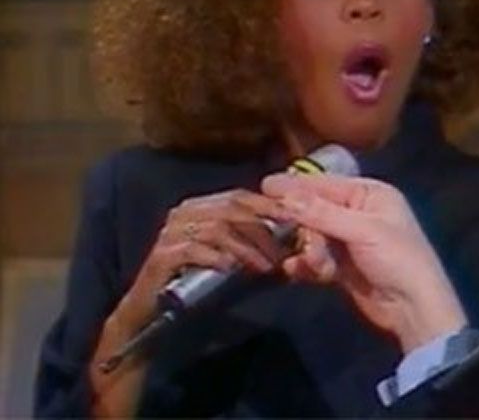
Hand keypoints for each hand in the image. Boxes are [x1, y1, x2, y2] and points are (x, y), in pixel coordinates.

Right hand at [112, 189, 287, 330]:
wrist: (151, 315)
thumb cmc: (195, 286)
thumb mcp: (232, 262)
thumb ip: (256, 250)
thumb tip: (292, 246)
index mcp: (200, 208)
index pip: (240, 196)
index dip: (269, 206)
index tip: (294, 221)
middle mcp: (184, 213)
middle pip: (232, 209)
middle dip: (262, 231)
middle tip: (281, 254)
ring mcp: (170, 233)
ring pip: (217, 228)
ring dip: (246, 248)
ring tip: (264, 267)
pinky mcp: (161, 256)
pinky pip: (194, 249)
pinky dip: (218, 257)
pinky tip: (232, 269)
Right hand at [262, 173, 465, 351]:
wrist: (413, 309)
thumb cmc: (396, 259)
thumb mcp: (361, 231)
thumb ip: (321, 213)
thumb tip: (283, 194)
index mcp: (371, 194)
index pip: (326, 184)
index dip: (296, 186)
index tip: (264, 186)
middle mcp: (359, 212)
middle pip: (315, 210)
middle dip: (305, 227)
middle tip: (288, 236)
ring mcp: (350, 241)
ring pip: (312, 237)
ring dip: (309, 251)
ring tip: (316, 265)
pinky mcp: (342, 267)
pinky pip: (315, 259)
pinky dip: (307, 266)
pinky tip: (297, 272)